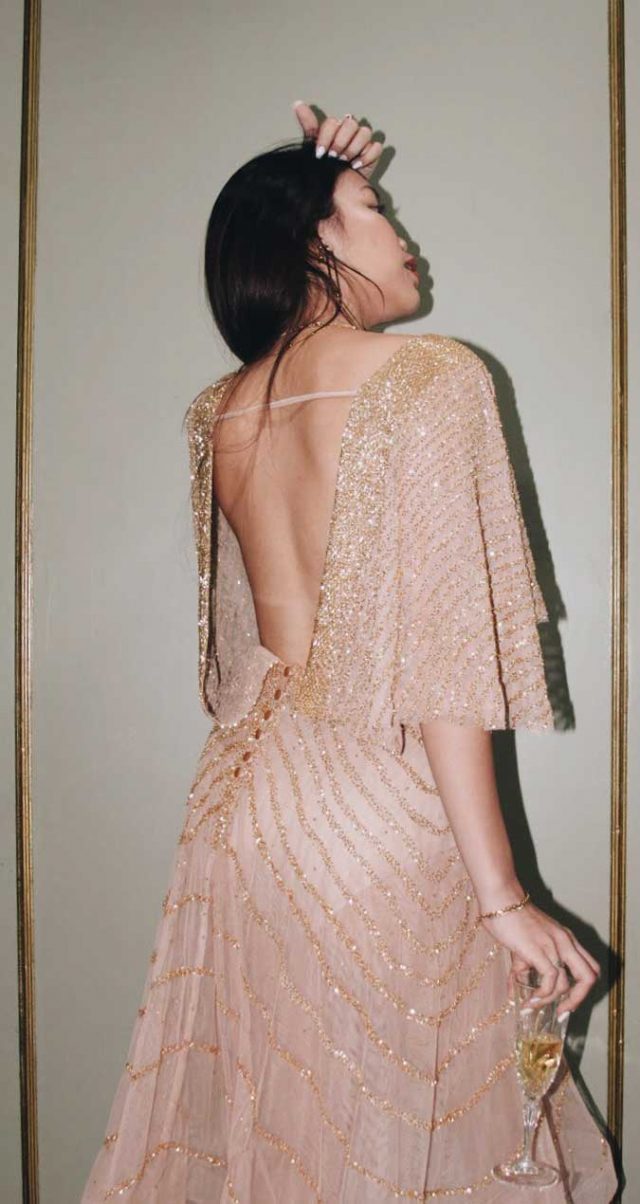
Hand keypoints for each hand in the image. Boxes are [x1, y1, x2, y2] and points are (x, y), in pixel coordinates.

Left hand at [292, 100, 382, 176]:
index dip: (327, 136)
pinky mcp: (373, 153)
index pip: (333, 122)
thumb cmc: (325, 172)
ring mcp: (362, 142)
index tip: (321, 152)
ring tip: (345, 162)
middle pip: (350, 124)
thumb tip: (297, 104)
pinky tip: (356, 165)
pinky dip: (367, 156)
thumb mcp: (313, 150)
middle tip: (334, 157)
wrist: (338, 194)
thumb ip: (309, 127)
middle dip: (341, 142)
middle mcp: (349, 133)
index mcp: (334, 130)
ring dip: (354, 148)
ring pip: (364, 132)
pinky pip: (376, 147)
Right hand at [478, 893, 600, 1014]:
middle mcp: (565, 942)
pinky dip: (541, 996)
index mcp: (566, 938)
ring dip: (550, 1001)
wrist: (500, 898)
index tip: (565, 1002)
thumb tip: (515, 989)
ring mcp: (554, 946)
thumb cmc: (509, 917)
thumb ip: (525, 965)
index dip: (582, 989)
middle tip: (560, 1011)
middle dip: (577, 1000)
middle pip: (589, 977)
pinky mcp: (539, 950)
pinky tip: (528, 1000)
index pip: (590, 967)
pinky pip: (550, 981)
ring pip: (567, 984)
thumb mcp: (526, 943)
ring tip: (533, 1006)